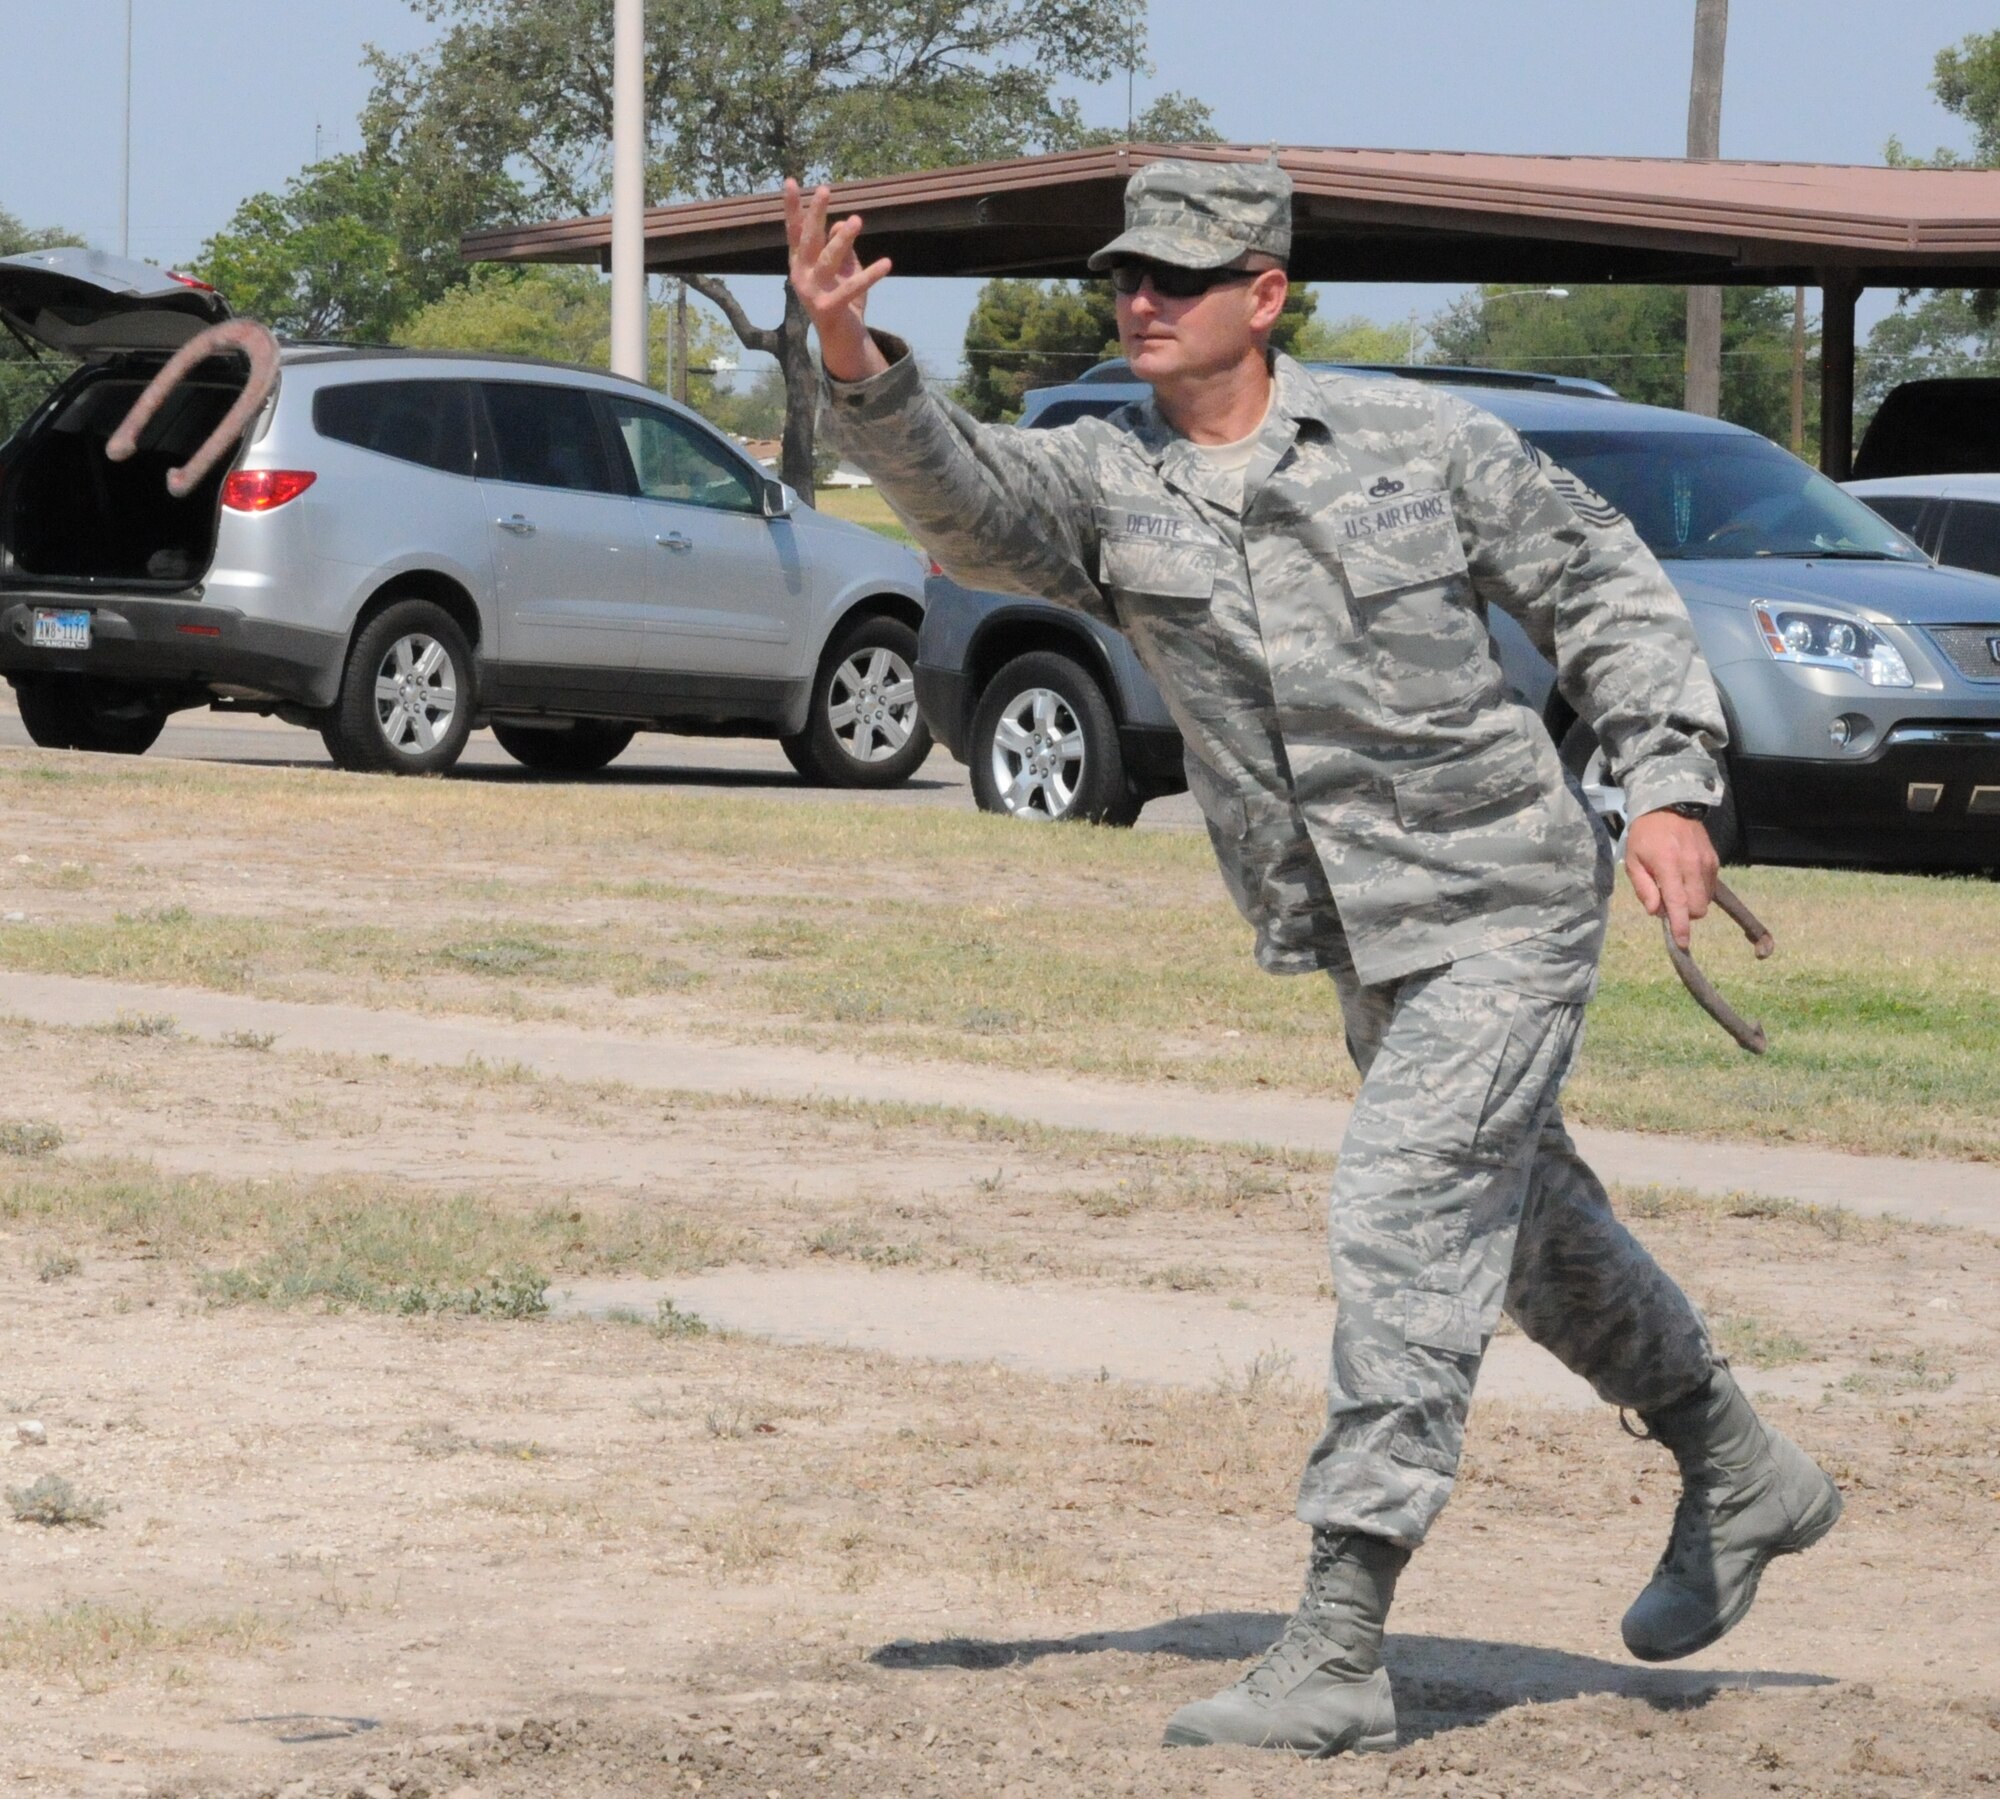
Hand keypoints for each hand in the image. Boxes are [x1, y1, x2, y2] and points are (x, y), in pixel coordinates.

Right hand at [783, 178, 892, 382]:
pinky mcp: (828, 307)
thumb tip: (841, 224)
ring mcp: (811, 292)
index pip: (795, 229)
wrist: (842, 337)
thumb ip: (840, 246)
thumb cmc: (841, 296)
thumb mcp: (841, 266)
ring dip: (843, 239)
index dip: (792, 207)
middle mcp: (800, 274)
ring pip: (828, 259)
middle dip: (815, 214)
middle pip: (808, 239)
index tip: (790, 181)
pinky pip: (852, 287)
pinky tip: (887, 263)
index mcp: (800, 261)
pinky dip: (871, 275)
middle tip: (824, 190)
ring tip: (857, 220)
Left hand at [1624, 808, 1719, 950]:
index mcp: (1668, 865)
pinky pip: (1711, 888)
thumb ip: (1644, 888)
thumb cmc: (1645, 837)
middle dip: (1685, 914)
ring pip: (1706, 900)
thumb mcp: (1633, 861)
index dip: (1680, 926)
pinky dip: (1699, 891)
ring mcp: (1706, 862)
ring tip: (1675, 886)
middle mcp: (1691, 865)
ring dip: (1691, 903)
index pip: (1678, 902)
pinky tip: (1686, 879)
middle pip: (1698, 908)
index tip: (1682, 943)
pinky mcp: (1715, 860)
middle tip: (1668, 902)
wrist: (1669, 808)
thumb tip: (1656, 912)